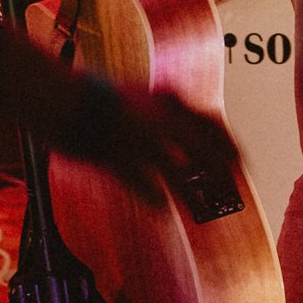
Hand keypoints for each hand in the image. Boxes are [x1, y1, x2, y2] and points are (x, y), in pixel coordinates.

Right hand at [75, 83, 244, 208]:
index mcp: (164, 101)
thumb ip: (161, 110)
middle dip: (218, 171)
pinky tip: (162, 208)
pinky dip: (155, 197)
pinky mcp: (117, 158)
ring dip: (189, 190)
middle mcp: (158, 120)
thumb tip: (183, 124)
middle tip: (230, 187)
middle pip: (200, 149)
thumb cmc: (99, 97)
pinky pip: (143, 184)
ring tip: (198, 205)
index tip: (240, 159)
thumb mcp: (138, 94)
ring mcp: (138, 140)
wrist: (62, 98)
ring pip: (176, 171)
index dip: (228, 142)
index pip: (209, 122)